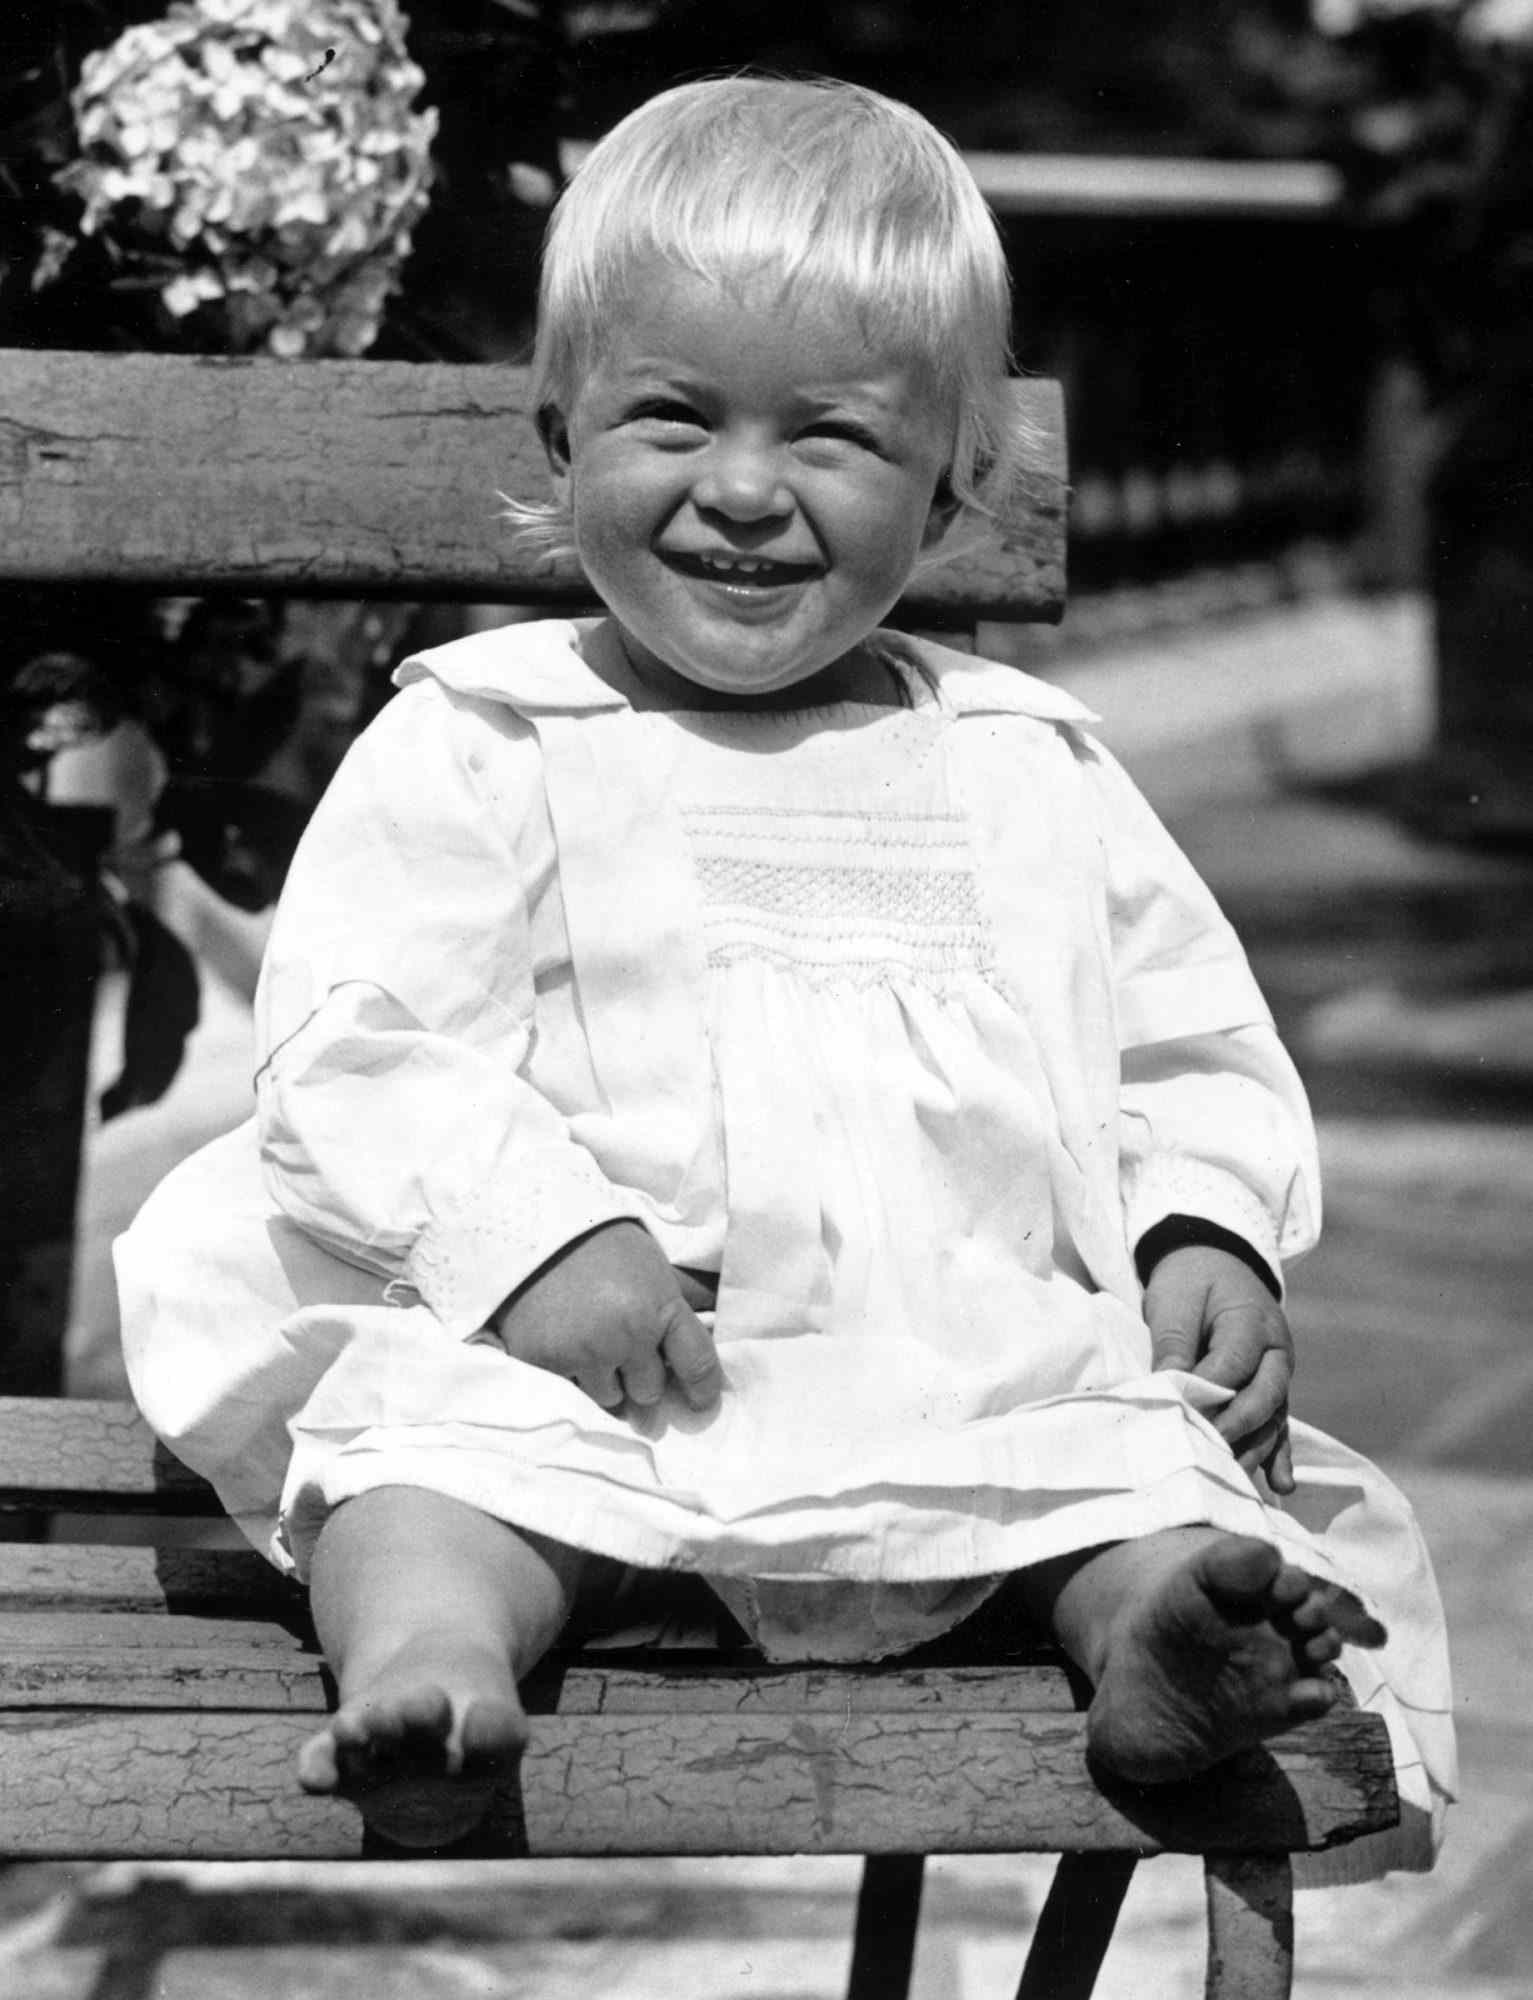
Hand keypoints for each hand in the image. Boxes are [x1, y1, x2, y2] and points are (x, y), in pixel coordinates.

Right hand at [490, 1221, 722, 1414]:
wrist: (534, 1228)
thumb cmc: (602, 1244)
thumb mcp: (654, 1264)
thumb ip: (685, 1296)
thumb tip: (722, 1315)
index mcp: (660, 1308)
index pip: (697, 1365)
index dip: (702, 1389)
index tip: (698, 1401)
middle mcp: (627, 1335)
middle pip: (649, 1391)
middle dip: (640, 1377)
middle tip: (623, 1349)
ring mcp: (584, 1352)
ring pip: (609, 1399)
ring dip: (604, 1381)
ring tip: (589, 1344)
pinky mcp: (544, 1362)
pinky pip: (569, 1393)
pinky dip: (568, 1376)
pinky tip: (562, 1344)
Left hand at [1143, 1245, 1295, 1492]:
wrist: (1213, 1263)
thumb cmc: (1190, 1281)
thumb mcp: (1175, 1301)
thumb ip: (1174, 1343)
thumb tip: (1168, 1388)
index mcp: (1253, 1321)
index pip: (1234, 1362)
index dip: (1210, 1393)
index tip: (1183, 1417)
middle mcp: (1276, 1352)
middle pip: (1265, 1396)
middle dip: (1236, 1427)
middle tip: (1206, 1452)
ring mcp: (1278, 1374)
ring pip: (1273, 1417)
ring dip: (1253, 1449)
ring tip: (1232, 1480)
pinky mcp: (1271, 1391)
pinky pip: (1278, 1425)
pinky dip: (1278, 1455)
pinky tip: (1279, 1487)